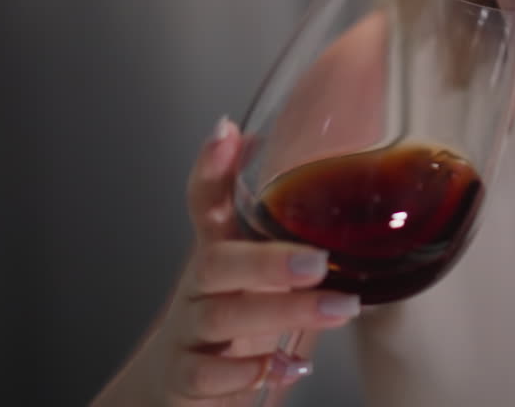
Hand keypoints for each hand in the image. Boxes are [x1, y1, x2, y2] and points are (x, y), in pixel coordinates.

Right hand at [92, 118, 359, 406]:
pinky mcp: (185, 378)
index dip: (210, 170)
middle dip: (267, 260)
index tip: (226, 133)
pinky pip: (206, 376)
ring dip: (282, 311)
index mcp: (217, 254)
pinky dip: (248, 372)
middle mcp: (198, 289)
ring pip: (221, 316)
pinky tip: (286, 367)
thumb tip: (320, 173)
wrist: (175, 386)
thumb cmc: (228, 319)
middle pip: (215, 263)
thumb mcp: (253, 270)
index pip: (205, 204)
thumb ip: (281, 227)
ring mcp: (187, 332)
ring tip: (339, 308)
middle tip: (318, 260)